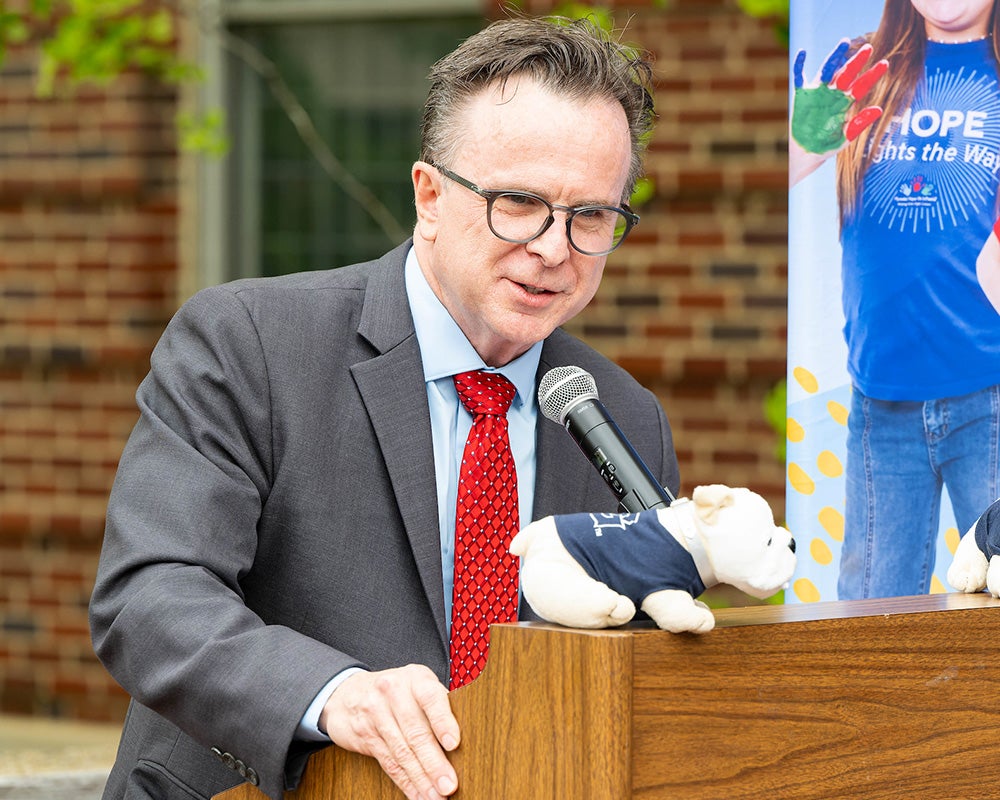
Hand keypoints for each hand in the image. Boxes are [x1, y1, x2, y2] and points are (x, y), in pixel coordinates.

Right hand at [320, 665, 459, 799]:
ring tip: (436, 796)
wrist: (349, 693)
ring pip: (401, 751)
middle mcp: (393, 692)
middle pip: (415, 732)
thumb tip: (468, 739)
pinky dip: (405, 782)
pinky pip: (388, 762)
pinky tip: (417, 794)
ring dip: (421, 778)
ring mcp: (375, 713)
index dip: (443, 721)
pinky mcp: (364, 735)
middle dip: (433, 763)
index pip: (430, 698)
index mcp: (415, 678)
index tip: (453, 744)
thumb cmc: (398, 691)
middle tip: (448, 784)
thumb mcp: (418, 686)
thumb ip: (439, 706)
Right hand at [791, 40, 887, 155]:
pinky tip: (802, 52)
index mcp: (846, 102)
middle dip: (857, 61)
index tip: (885, 64)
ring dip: (835, 56)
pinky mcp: (802, 94)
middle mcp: (834, 93)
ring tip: (845, 42)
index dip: (872, 75)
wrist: (806, 152)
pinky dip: (800, 64)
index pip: (862, 85)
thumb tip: (879, 109)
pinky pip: (799, 76)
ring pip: (827, 69)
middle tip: (869, 48)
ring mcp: (818, 92)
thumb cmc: (828, 145)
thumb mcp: (846, 136)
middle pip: (847, 73)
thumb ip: (860, 123)